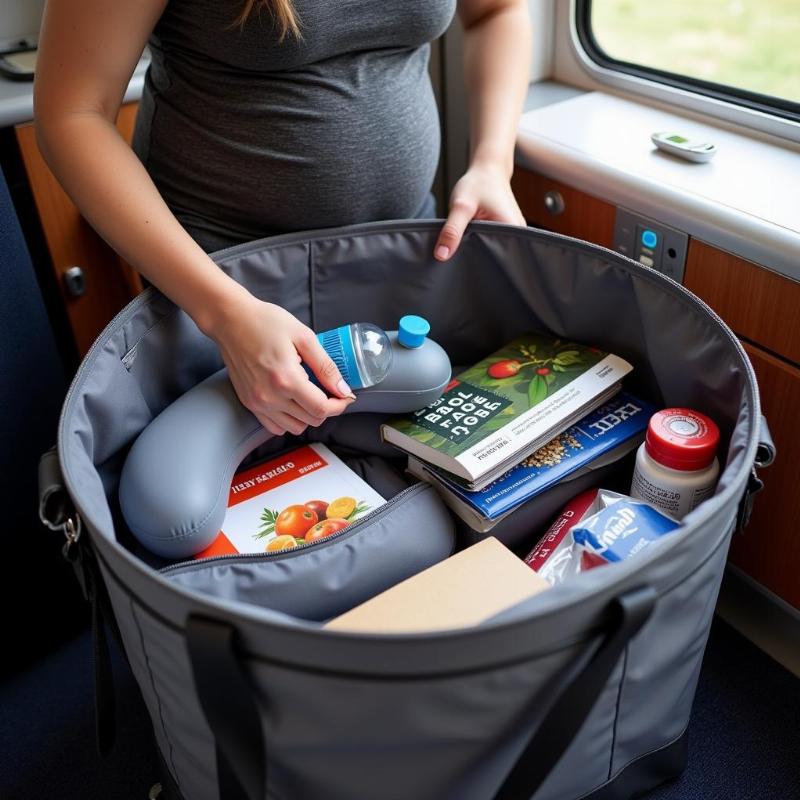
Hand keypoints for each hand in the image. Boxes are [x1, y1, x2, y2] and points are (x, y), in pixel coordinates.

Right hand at [207, 293, 354, 436]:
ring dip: (307, 414)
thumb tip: (343, 389)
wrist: (231, 320)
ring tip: (308, 393)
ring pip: (295, 427)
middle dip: (326, 407)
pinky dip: (289, 418)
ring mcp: (257, 403)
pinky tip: (291, 400)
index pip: (321, 408)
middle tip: (329, 390)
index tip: (344, 396)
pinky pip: (275, 426)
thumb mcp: (304, 337)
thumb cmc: (264, 322)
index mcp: (286, 379)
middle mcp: (270, 396)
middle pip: (311, 419)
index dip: (339, 405)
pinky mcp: (249, 403)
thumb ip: (326, 366)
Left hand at [434, 161, 525, 260]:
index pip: (500, 259)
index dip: (480, 265)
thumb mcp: (461, 205)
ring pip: (492, 251)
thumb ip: (452, 230)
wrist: (488, 169)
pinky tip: (469, 243)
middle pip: (495, 257)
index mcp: (513, 230)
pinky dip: (479, 244)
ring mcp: (512, 234)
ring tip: (465, 249)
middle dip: (477, 259)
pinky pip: (491, 245)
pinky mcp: (504, 233)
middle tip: (460, 257)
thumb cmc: (478, 183)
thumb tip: (441, 255)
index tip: (463, 264)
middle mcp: (518, 234)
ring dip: (478, 252)